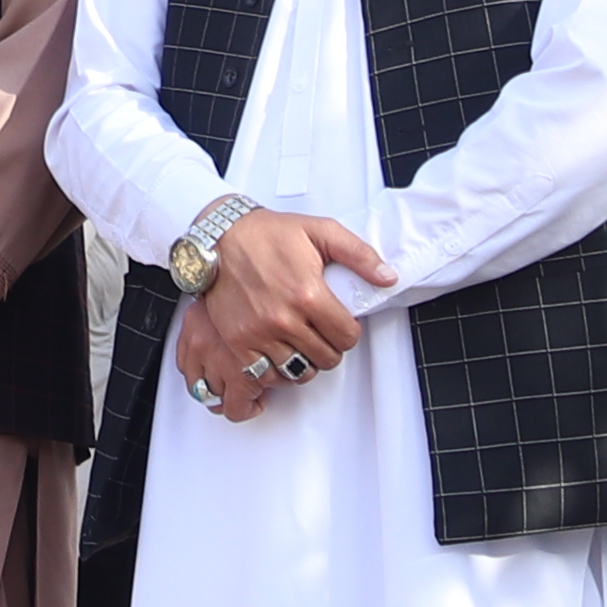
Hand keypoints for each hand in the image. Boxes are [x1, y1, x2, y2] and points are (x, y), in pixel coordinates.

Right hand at [180, 210, 382, 417]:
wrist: (218, 237)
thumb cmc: (267, 233)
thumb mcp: (320, 231)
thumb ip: (359, 255)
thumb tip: (388, 277)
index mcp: (308, 294)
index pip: (347, 337)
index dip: (349, 332)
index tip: (341, 323)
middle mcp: (284, 318)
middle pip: (326, 359)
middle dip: (330, 347)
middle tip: (322, 332)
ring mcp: (259, 334)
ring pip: (299, 372)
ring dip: (306, 361)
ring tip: (303, 343)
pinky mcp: (238, 342)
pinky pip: (267, 375)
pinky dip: (277, 371)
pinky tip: (281, 353)